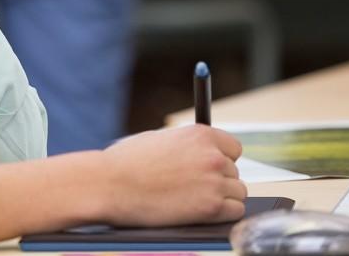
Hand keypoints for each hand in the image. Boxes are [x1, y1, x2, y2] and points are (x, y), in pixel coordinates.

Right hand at [97, 125, 246, 226]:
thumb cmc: (126, 162)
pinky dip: (224, 215)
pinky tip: (207, 213)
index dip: (222, 159)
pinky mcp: (210, 207)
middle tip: (197, 188)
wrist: (111, 184)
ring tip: (200, 201)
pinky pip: (235, 212)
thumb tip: (199, 153)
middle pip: (234, 172)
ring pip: (238, 193)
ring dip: (223, 198)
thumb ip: (186, 145)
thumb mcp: (160, 139)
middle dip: (219, 180)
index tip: (212, 168)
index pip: (233, 148)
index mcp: (200, 134)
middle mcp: (212, 156)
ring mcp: (213, 182)